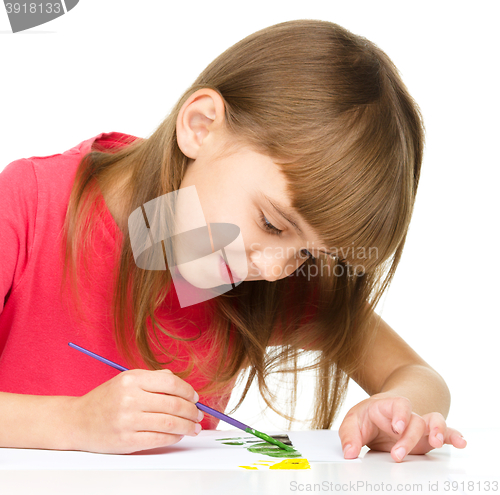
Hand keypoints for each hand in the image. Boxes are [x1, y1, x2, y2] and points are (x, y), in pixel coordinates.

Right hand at [72, 369, 203, 453]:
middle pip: (173, 404)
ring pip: (169, 423)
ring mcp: (127, 420)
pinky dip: (174, 438)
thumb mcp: (126, 380)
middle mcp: (130, 398)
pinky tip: (179, 435)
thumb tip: (182, 386)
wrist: (76, 421)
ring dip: (187, 426)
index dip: (188, 390)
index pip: (170, 382)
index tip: (195, 397)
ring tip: (194, 427)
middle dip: (192, 411)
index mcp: (132, 379)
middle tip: (199, 414)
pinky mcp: (126, 441)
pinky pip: (158, 439)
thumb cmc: (106, 399)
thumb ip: (154, 379)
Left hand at [338, 391, 466, 461]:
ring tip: (437, 443)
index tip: (397, 427)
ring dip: (439, 431)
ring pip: (435, 422)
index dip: (400, 414)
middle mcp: (407, 415)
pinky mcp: (427, 438)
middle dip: (408, 439)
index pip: (399, 404)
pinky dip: (454, 437)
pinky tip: (461, 443)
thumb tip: (350, 453)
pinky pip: (446, 433)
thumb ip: (349, 436)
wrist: (378, 414)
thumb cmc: (367, 417)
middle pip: (416, 420)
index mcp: (388, 406)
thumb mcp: (352, 422)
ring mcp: (419, 425)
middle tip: (396, 455)